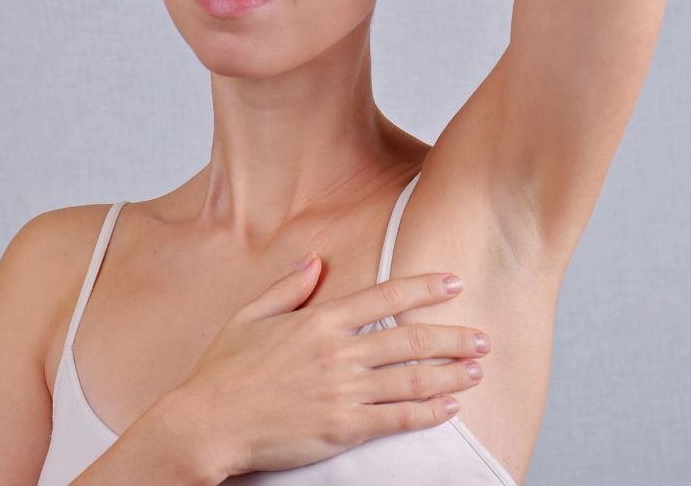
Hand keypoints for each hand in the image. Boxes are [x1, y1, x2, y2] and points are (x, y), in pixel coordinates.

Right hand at [170, 251, 489, 477]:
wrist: (207, 422)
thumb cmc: (222, 372)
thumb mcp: (248, 317)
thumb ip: (287, 287)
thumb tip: (314, 261)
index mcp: (317, 321)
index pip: (384, 296)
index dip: (425, 288)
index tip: (454, 283)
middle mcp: (337, 352)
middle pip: (410, 338)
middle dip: (453, 336)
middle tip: (483, 338)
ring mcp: (342, 391)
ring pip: (412, 378)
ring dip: (450, 373)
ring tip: (476, 370)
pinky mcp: (342, 428)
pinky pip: (397, 418)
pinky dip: (428, 412)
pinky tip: (449, 407)